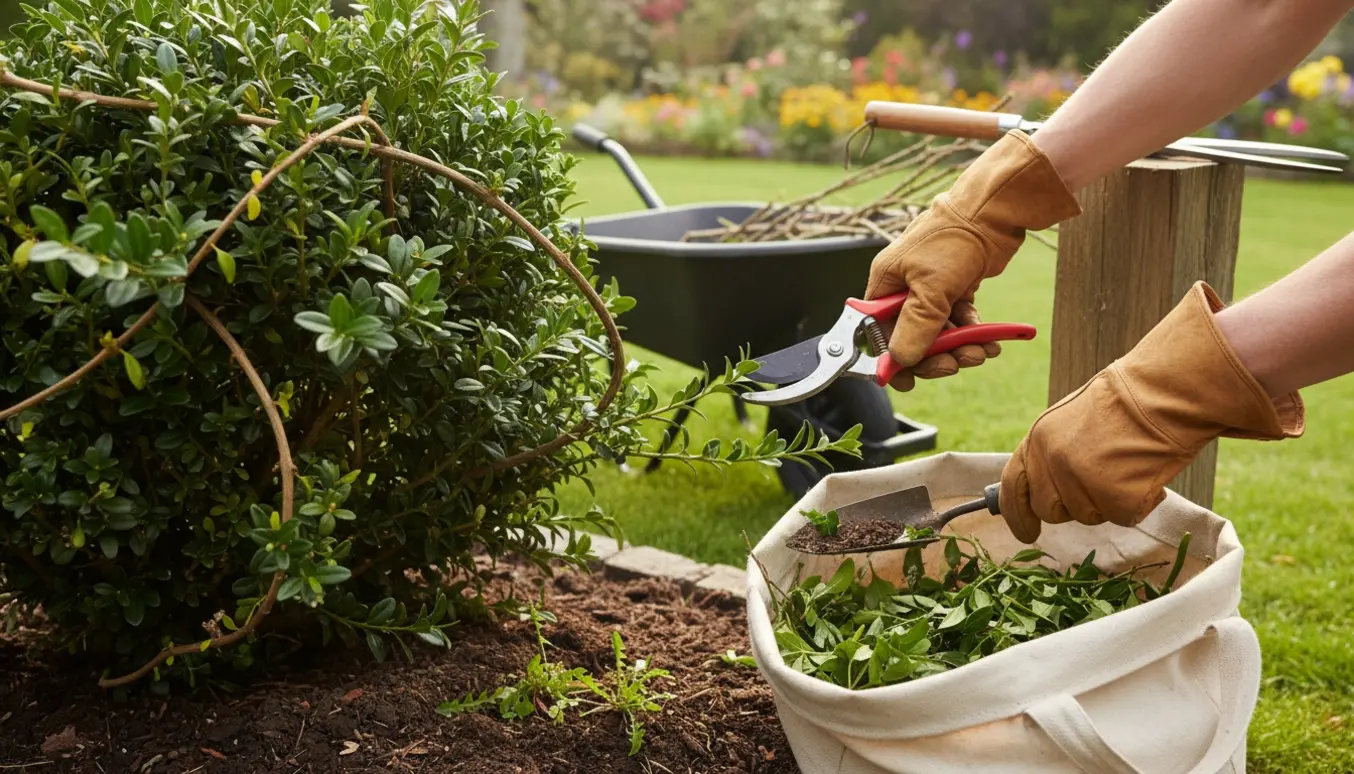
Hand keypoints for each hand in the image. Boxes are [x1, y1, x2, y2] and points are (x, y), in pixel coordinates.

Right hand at [864, 130, 1080, 390]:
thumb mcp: (931, 289)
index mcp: (886, 283)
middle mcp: (905, 288)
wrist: (993, 212)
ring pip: (939, 333)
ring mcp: (932, 290)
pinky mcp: (956, 290)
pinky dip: (973, 332)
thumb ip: (914, 328)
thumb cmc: (954, 238)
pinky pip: (959, 322)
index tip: (909, 380)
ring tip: (981, 351)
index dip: (892, 358)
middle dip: (935, 355)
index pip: (879, 332)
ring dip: (960, 347)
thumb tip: (899, 361)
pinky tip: (990, 339)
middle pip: (911, 338)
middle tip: (954, 364)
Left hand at [998, 282, 1304, 543]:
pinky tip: (1147, 475)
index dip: (1017, 515)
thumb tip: (1045, 491)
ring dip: (1108, 502)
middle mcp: (1052, 461)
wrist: (1164, 393)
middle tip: (1101, 484)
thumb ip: (1052, 454)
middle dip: (1072, 507)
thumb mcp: (1071, 421)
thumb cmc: (1126, 403)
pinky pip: (1122, 517)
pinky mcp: (1114, 496)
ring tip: (1128, 467)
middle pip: (1049, 509)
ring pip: (1087, 516)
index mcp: (1038, 438)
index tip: (1027, 533)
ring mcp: (1081, 480)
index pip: (1013, 487)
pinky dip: (1138, 504)